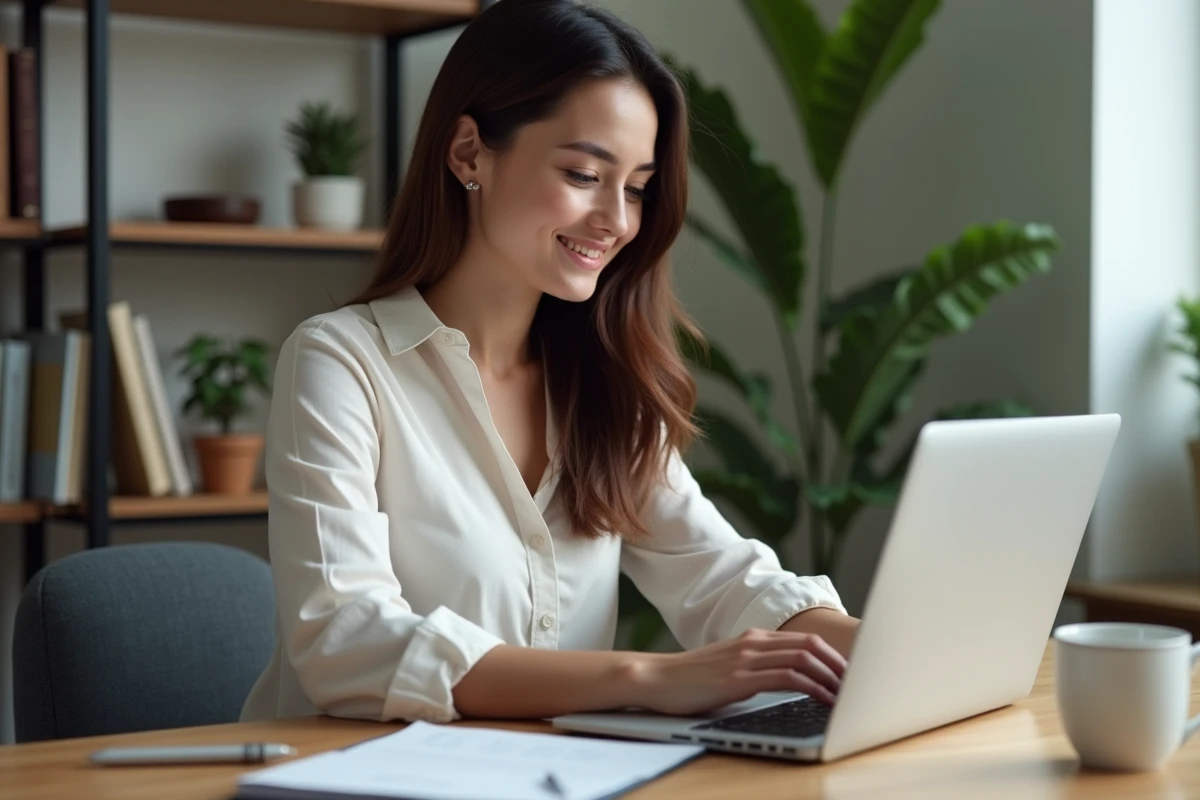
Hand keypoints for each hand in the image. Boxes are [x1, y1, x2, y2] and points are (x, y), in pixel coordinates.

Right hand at [633, 627, 846, 715]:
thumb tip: (786, 680)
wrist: (656, 678)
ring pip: (804, 659)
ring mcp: (747, 659)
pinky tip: (823, 701)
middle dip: (839, 665)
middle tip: (857, 684)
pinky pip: (788, 678)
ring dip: (831, 678)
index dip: (833, 655)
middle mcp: (753, 643)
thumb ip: (755, 667)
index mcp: (753, 638)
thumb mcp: (728, 666)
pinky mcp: (740, 678)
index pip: (804, 640)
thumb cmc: (690, 678)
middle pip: (811, 645)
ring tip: (846, 696)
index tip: (849, 673)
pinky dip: (812, 688)